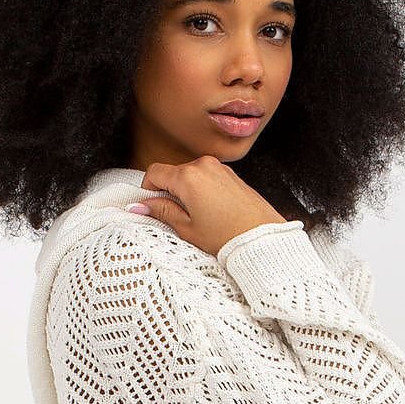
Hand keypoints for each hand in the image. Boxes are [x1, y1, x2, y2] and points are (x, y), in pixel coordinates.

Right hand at [127, 155, 286, 257]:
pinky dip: (202, 190)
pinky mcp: (231, 174)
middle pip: (172, 172)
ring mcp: (219, 167)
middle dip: (168, 191)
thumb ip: (162, 212)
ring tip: (197, 216)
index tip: (150, 204)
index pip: (154, 172)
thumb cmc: (228, 236)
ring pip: (190, 175)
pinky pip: (207, 177)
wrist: (262, 238)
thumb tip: (142, 205)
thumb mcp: (188, 228)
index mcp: (188, 177)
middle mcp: (203, 165)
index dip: (147, 189)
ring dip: (186, 191)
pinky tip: (211, 211)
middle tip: (174, 216)